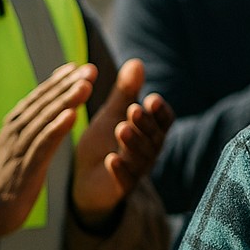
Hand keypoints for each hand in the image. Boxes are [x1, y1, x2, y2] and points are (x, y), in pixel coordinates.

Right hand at [0, 62, 93, 245]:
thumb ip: (35, 127)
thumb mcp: (22, 147)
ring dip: (65, 100)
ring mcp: (18, 148)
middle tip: (90, 69)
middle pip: (43, 102)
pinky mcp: (25, 167)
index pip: (39, 97)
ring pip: (44, 119)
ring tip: (85, 85)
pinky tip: (71, 116)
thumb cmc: (11, 177)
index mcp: (15, 125)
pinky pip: (42, 144)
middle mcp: (14, 131)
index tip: (79, 66)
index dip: (59, 81)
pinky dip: (56, 128)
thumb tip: (53, 108)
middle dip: (67, 84)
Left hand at [72, 58, 173, 225]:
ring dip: (133, 142)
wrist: (85, 180)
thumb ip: (125, 92)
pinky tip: (111, 159)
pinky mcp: (121, 187)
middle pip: (154, 137)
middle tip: (133, 109)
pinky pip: (125, 180)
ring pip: (141, 157)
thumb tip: (136, 62)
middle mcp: (148, 151)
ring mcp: (137, 170)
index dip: (160, 111)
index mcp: (149, 132)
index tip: (150, 98)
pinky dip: (120, 170)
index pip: (164, 121)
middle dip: (145, 123)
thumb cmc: (103, 144)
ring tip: (120, 129)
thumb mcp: (112, 114)